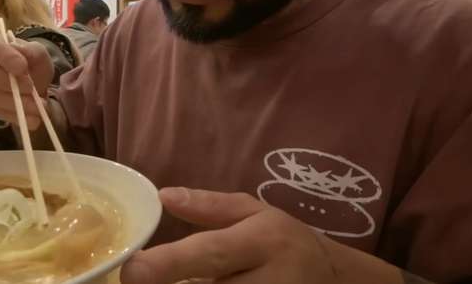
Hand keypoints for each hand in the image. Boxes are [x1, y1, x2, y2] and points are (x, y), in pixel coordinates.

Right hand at [0, 31, 53, 129]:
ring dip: (14, 103)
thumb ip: (33, 51)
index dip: (5, 56)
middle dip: (7, 81)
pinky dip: (14, 116)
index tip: (23, 68)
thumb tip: (20, 51)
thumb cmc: (31, 64)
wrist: (32, 85)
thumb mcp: (39, 55)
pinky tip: (32, 120)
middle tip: (30, 89)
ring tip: (38, 108)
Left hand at [120, 188, 401, 283]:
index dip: (169, 265)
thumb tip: (163, 196)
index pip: (211, 254)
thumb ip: (210, 206)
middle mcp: (270, 281)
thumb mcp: (257, 212)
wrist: (338, 282)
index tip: (132, 270)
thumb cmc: (288, 242)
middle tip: (138, 282)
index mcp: (263, 241)